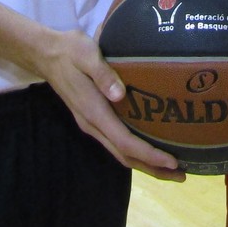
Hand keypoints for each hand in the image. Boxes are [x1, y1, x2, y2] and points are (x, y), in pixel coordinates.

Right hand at [35, 27, 185, 182]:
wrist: (46, 54)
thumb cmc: (70, 51)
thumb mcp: (87, 54)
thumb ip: (103, 73)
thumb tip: (120, 94)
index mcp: (94, 112)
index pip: (125, 142)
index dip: (149, 155)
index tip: (172, 161)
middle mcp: (92, 124)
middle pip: (125, 156)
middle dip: (153, 168)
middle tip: (181, 175)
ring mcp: (91, 124)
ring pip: (120, 152)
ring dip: (145, 163)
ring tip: (171, 168)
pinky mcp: (93, 119)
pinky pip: (116, 143)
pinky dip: (135, 152)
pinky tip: (149, 148)